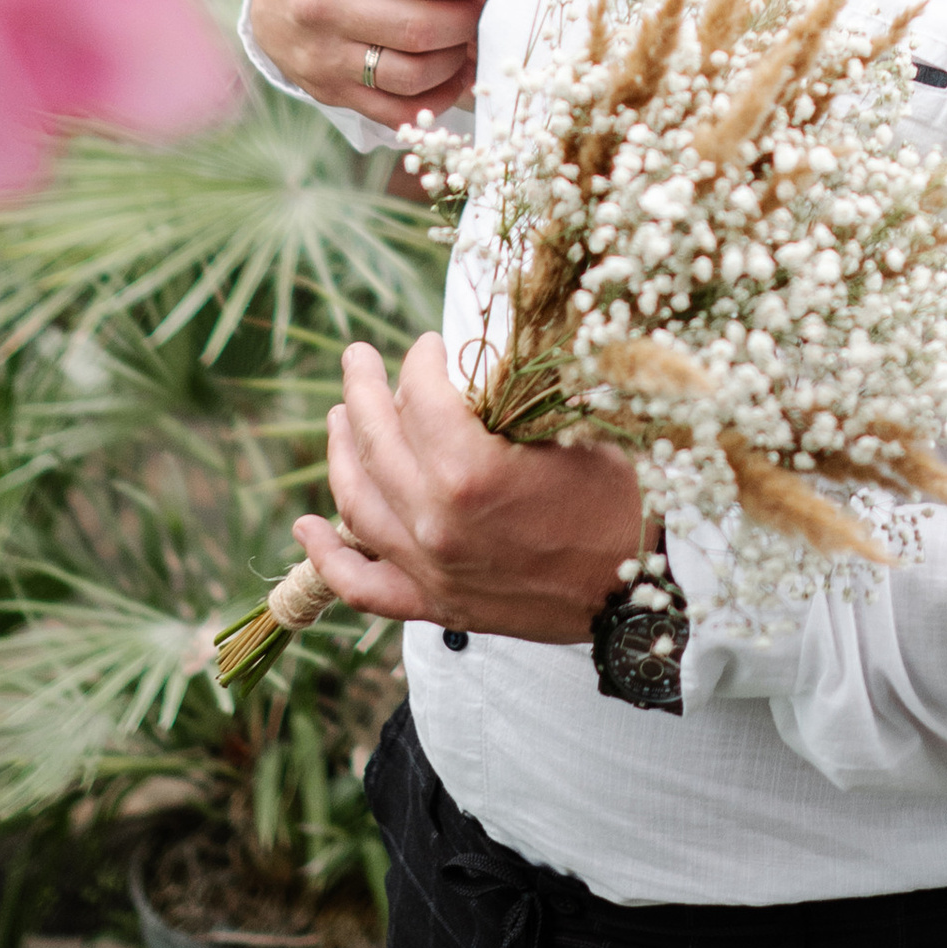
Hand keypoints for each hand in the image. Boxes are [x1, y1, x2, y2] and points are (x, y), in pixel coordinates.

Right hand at [247, 0, 499, 121]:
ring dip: (456, 58)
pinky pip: (397, 110)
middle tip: (486, 4)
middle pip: (415, 26)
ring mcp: (322, 54)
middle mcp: (318, 2)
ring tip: (467, 34)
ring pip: (410, 74)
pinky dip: (437, 95)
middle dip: (467, 17)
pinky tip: (451, 69)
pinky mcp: (331, 92)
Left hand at [296, 337, 647, 641]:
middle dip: (363, 389)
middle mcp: (437, 522)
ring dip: (341, 453)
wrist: (641, 592)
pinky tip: (304, 527)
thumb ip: (520, 393)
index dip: (420, 361)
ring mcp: (431, 568)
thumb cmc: (623, 500)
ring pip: (357, 503)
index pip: (420, 398)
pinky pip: (363, 584)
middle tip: (356, 357)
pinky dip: (327, 557)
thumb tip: (480, 356)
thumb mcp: (579, 428)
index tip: (431, 344)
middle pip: (377, 443)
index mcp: (472, 472)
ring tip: (338, 417)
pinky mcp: (436, 603)